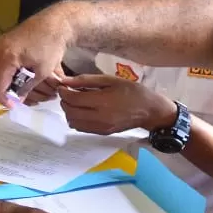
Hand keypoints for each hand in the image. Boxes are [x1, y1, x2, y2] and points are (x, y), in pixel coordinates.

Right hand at [0, 5, 72, 106]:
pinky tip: (10, 73)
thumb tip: (16, 100)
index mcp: (8, 57)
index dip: (3, 98)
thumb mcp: (42, 71)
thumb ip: (26, 87)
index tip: (12, 105)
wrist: (55, 23)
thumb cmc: (51, 46)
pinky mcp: (2, 40)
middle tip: (5, 96)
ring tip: (9, 86)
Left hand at [57, 74, 177, 134]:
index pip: (72, 99)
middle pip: (70, 112)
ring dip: (69, 111)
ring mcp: (100, 128)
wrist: (148, 110)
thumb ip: (87, 80)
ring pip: (73, 122)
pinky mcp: (102, 133)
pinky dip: (76, 119)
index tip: (63, 85)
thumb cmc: (131, 91)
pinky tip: (83, 110)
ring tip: (76, 101)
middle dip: (65, 101)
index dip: (63, 91)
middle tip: (69, 92)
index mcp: (102, 101)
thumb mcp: (110, 80)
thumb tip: (67, 81)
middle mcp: (99, 118)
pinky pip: (81, 128)